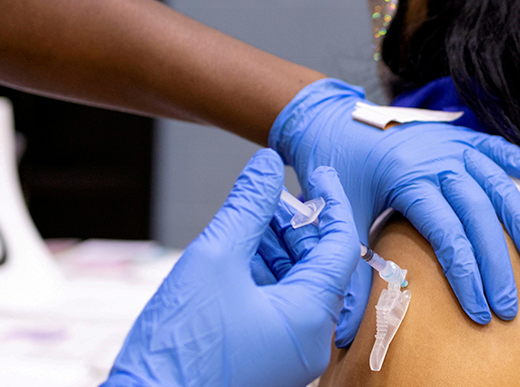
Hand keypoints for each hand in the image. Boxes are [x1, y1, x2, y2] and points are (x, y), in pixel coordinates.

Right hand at [102, 149, 359, 386]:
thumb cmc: (179, 350)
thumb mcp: (214, 260)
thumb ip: (246, 207)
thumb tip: (268, 166)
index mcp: (309, 318)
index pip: (340, 246)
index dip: (331, 202)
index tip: (317, 171)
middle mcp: (308, 339)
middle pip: (315, 264)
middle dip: (293, 224)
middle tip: (268, 192)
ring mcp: (286, 350)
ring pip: (293, 282)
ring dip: (273, 246)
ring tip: (247, 219)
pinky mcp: (264, 354)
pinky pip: (274, 303)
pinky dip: (259, 272)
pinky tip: (236, 252)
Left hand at [269, 79, 519, 347]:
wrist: (327, 121)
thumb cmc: (334, 168)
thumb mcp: (341, 213)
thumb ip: (350, 261)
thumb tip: (347, 320)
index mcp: (406, 178)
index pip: (447, 233)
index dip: (465, 274)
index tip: (477, 309)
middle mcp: (435, 158)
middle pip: (477, 215)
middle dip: (495, 264)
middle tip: (507, 304)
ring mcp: (449, 144)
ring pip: (496, 185)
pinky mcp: (455, 136)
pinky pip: (497, 148)